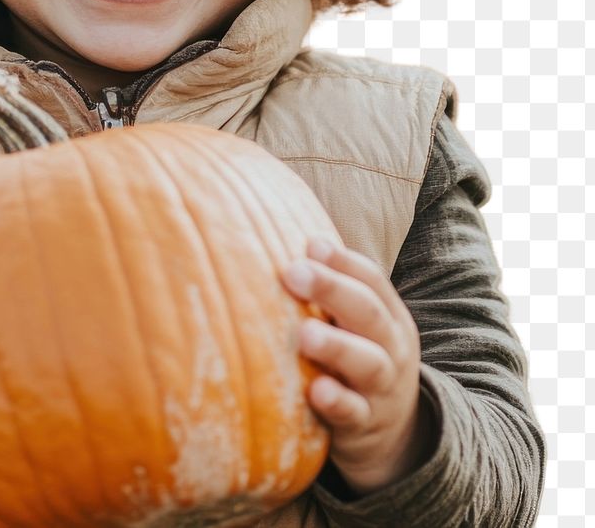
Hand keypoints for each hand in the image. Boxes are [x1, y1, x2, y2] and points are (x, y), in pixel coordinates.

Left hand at [280, 238, 435, 494]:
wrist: (395, 435)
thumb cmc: (357, 358)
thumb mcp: (354, 323)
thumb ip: (327, 289)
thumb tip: (268, 228)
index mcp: (387, 314)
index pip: (372, 279)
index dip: (343, 261)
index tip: (311, 244)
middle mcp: (390, 347)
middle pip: (368, 312)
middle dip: (333, 289)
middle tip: (293, 272)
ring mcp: (382, 388)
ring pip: (367, 363)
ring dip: (336, 346)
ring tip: (304, 334)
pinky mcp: (366, 425)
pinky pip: (354, 413)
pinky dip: (337, 402)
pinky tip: (315, 391)